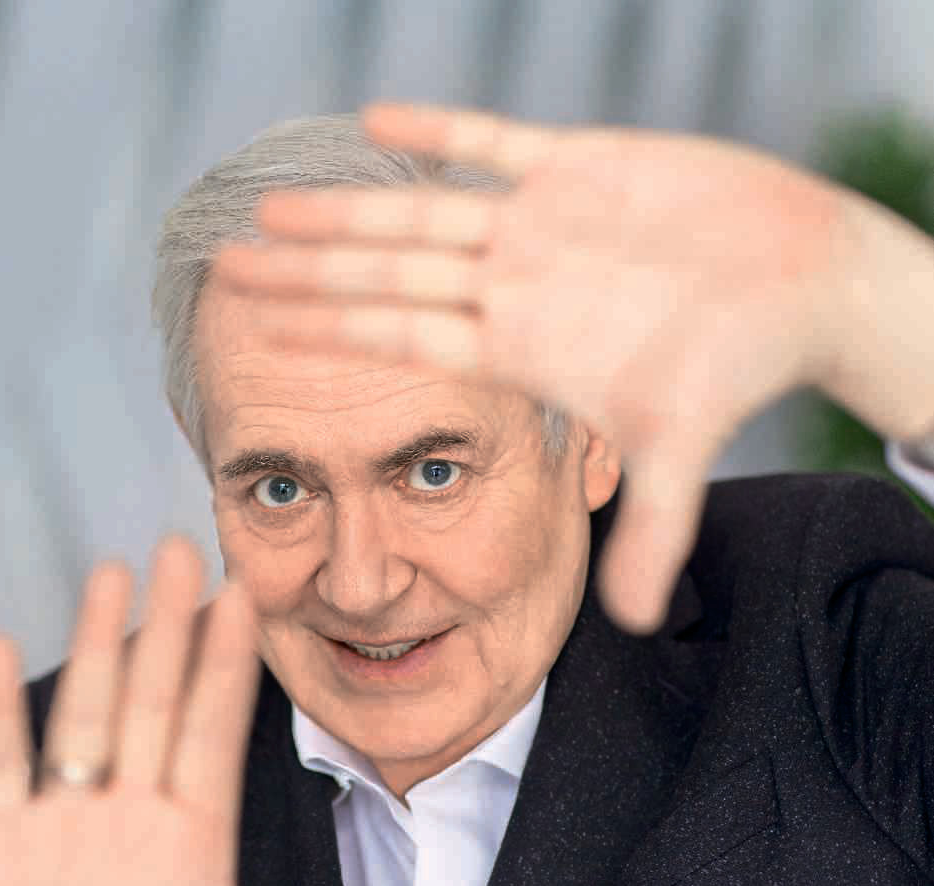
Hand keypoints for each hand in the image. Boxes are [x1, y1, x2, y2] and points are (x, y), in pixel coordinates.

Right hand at [0, 536, 426, 885]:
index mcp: (195, 845)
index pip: (218, 731)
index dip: (232, 664)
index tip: (247, 596)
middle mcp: (135, 820)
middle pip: (156, 700)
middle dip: (171, 624)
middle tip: (185, 545)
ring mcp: (67, 829)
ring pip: (86, 713)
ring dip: (97, 643)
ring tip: (111, 573)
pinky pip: (1, 765)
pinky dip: (0, 709)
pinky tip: (3, 649)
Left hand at [217, 103, 846, 630]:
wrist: (799, 285)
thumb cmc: (738, 368)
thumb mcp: (680, 455)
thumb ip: (649, 533)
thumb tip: (634, 625)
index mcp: (519, 352)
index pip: (404, 345)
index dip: (332, 342)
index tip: (261, 345)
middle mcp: (513, 289)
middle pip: (387, 279)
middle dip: (307, 274)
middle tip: (226, 268)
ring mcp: (538, 228)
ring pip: (422, 215)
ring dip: (348, 209)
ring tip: (272, 204)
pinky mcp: (581, 167)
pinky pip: (496, 147)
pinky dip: (443, 134)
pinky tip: (378, 122)